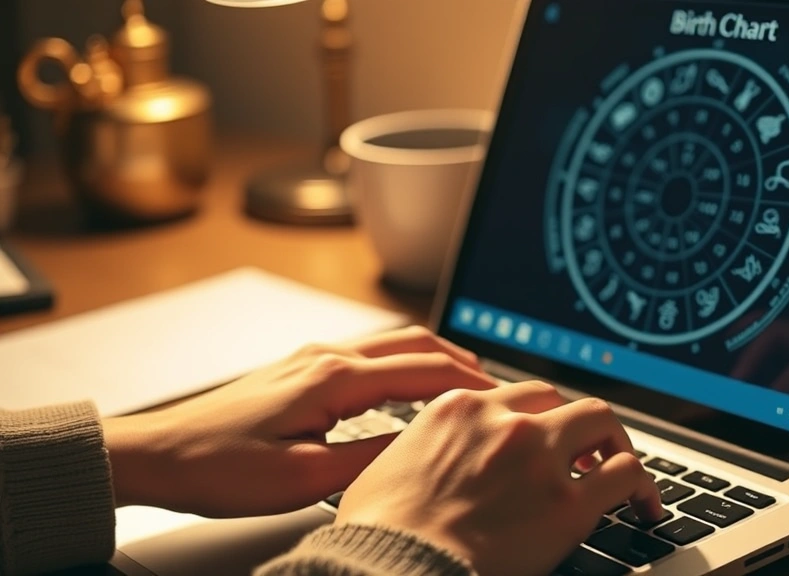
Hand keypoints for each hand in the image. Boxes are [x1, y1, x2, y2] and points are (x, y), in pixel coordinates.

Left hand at [102, 326, 496, 516]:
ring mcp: (309, 357)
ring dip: (429, 356)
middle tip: (492, 383)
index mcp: (333, 378)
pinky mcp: (297, 368)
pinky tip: (403, 383)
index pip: (422, 371)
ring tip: (460, 378)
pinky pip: (365, 352)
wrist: (158, 454)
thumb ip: (369, 458)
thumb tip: (419, 448)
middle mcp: (325, 356)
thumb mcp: (303, 478)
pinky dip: (400, 361)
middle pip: (411, 344)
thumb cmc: (219, 466)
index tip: (501, 396)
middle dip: (458, 360)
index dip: (468, 384)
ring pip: (388, 343)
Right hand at [335, 381, 662, 575]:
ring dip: (615, 443)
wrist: (396, 566)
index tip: (544, 430)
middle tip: (586, 446)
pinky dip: (642, 485)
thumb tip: (435, 458)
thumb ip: (427, 447)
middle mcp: (505, 422)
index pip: (516, 394)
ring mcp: (541, 458)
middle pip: (562, 400)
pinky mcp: (569, 503)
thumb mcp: (391, 466)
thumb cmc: (381, 531)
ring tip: (621, 464)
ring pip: (601, 423)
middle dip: (577, 423)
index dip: (536, 414)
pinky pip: (625, 475)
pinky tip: (644, 503)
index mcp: (460, 409)